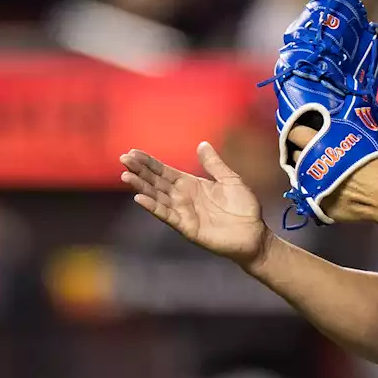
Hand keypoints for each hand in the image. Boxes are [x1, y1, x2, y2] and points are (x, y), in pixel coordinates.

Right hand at [120, 142, 270, 266]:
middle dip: (139, 171)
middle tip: (123, 159)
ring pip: (157, 197)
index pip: (165, 171)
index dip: (149, 162)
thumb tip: (202, 144)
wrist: (254, 234)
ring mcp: (183, 212)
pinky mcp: (187, 227)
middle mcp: (183, 198)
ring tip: (126, 176)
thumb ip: (214, 164)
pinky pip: (167, 216)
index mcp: (191, 184)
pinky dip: (153, 207)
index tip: (133, 152)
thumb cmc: (244, 208)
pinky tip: (140, 198)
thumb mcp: (230, 180)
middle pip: (156, 182)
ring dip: (141, 187)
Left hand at [286, 125, 377, 223]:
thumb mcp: (361, 142)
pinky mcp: (315, 205)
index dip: (297, 131)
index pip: (295, 133)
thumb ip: (341, 135)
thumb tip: (333, 130)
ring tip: (318, 171)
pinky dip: (313, 189)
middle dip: (301, 152)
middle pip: (294, 155)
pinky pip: (308, 194)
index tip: (302, 131)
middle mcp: (309, 167)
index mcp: (319, 147)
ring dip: (305, 171)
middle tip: (311, 152)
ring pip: (298, 176)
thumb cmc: (376, 167)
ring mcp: (309, 188)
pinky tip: (324, 188)